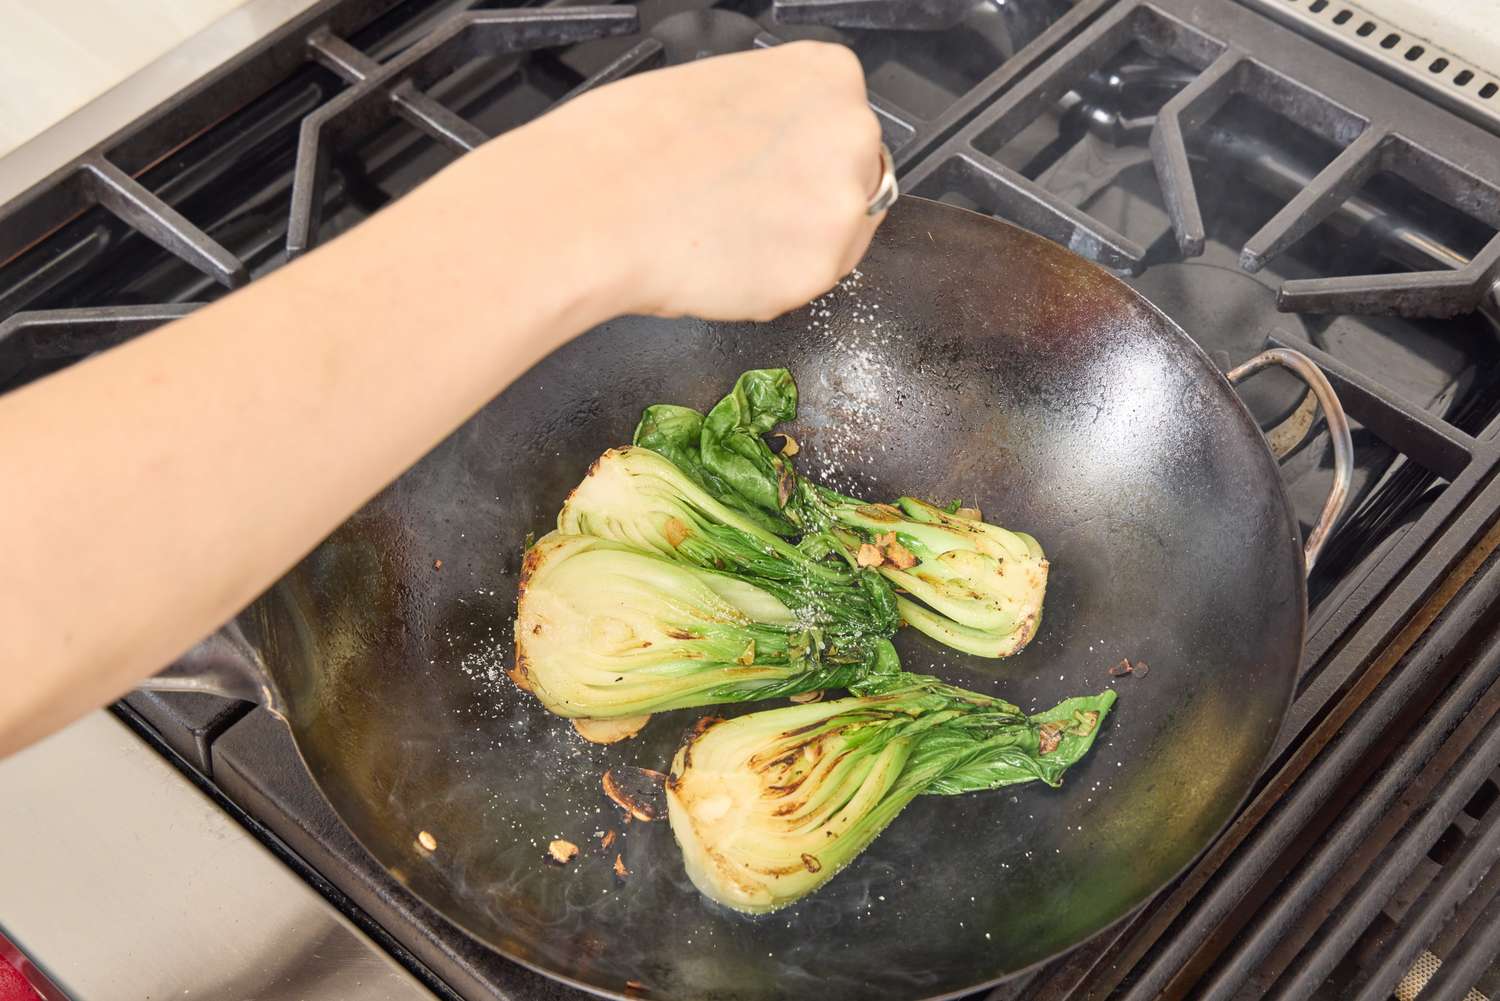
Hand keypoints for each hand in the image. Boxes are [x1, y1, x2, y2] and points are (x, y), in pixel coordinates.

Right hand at [500, 42, 886, 321]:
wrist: (595, 204)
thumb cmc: (633, 140)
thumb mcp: (721, 85)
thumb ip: (775, 115)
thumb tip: (780, 150)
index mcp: (831, 77)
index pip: (849, 126)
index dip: (806, 156)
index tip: (776, 170)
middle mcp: (852, 137)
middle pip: (856, 183)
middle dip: (809, 201)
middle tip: (747, 211)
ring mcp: (840, 210)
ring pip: (837, 241)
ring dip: (794, 246)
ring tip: (726, 237)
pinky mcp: (815, 274)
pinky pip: (804, 286)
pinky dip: (769, 284)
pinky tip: (721, 263)